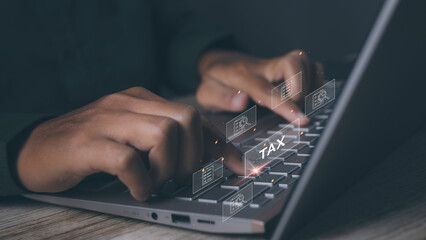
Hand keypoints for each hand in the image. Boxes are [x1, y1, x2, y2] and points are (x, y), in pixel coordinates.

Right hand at [16, 87, 241, 200]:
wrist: (37, 148)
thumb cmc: (91, 147)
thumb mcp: (133, 139)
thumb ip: (165, 143)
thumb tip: (207, 163)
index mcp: (142, 100)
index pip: (193, 116)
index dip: (219, 145)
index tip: (239, 167)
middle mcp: (128, 103)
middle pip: (185, 118)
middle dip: (192, 155)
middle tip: (177, 176)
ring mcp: (107, 121)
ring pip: (162, 134)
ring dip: (166, 167)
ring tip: (153, 182)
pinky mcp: (87, 143)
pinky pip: (127, 159)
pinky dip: (139, 180)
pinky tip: (136, 188)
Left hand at [196, 50, 324, 124]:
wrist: (218, 63)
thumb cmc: (214, 82)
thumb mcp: (206, 93)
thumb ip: (221, 98)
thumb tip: (242, 102)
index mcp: (243, 76)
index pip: (267, 90)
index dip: (285, 105)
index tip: (301, 120)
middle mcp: (263, 67)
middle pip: (293, 62)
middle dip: (303, 87)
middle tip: (299, 109)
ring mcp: (275, 65)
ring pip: (303, 61)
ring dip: (311, 83)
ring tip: (306, 104)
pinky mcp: (284, 66)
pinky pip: (307, 65)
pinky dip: (315, 78)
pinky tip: (310, 94)